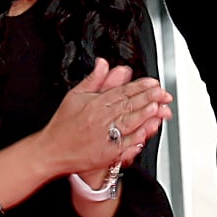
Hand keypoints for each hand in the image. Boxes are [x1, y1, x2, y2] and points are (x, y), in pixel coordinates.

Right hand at [39, 58, 169, 184]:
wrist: (53, 150)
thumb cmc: (63, 124)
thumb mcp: (75, 96)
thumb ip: (93, 80)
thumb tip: (103, 63)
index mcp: (94, 103)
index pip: (122, 91)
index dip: (140, 87)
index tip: (153, 83)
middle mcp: (100, 118)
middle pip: (128, 105)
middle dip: (149, 98)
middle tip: (163, 93)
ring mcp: (104, 135)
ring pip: (128, 121)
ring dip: (145, 114)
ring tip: (158, 107)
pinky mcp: (106, 152)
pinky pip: (124, 143)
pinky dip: (136, 137)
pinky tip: (146, 131)